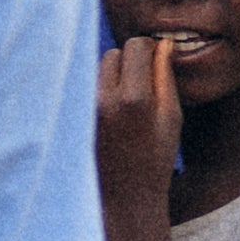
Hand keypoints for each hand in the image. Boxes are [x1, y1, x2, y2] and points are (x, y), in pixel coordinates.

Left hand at [92, 39, 180, 209]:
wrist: (121, 197)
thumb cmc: (154, 158)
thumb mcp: (171, 116)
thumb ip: (165, 76)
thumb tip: (163, 43)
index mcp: (133, 98)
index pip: (133, 47)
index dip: (146, 49)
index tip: (154, 60)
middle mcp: (102, 100)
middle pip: (111, 55)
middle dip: (127, 62)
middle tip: (140, 85)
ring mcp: (81, 110)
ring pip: (94, 71)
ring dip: (109, 77)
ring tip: (123, 105)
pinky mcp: (69, 118)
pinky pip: (81, 88)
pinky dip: (95, 92)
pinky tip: (107, 115)